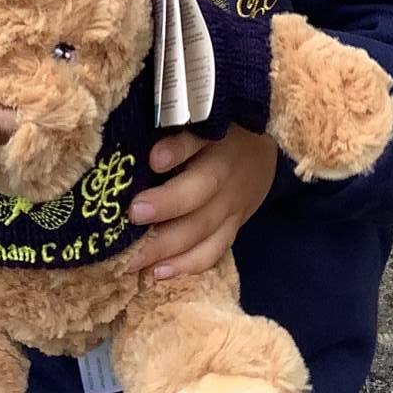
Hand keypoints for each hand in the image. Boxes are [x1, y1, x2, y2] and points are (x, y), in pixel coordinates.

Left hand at [124, 124, 278, 280]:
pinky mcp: (234, 225)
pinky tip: (158, 272)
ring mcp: (233, 204)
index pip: (197, 140)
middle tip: (133, 214)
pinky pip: (215, 249)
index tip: (154, 158)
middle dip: (167, 205)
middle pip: (200, 191)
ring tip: (134, 258)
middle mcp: (226, 172)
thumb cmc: (216, 130)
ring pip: (204, 228)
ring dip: (168, 246)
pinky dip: (187, 264)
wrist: (263, 150)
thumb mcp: (199, 119)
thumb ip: (170, 129)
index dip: (177, 150)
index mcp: (215, 138)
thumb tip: (129, 144)